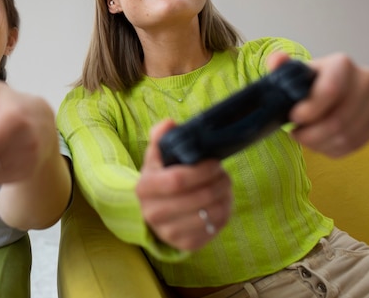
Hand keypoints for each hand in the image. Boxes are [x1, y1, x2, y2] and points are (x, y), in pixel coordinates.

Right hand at [136, 119, 232, 250]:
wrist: (152, 212)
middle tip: (223, 174)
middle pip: (198, 198)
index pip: (177, 181)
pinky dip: (225, 212)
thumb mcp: (155, 157)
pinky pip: (215, 228)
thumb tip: (169, 123)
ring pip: (210, 214)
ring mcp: (169, 232)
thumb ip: (160, 136)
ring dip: (225, 197)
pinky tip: (221, 202)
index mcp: (144, 188)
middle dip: (218, 183)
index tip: (214, 163)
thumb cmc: (159, 179)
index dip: (201, 171)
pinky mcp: (185, 245)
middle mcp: (153, 213)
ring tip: (224, 186)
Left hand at [267, 51, 368, 156]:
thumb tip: (277, 60)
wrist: (329, 90)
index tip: (294, 117)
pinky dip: (333, 149)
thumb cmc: (308, 82)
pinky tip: (320, 142)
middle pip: (338, 120)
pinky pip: (356, 144)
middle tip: (296, 133)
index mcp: (342, 64)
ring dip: (320, 144)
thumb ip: (279, 65)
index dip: (309, 110)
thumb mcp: (291, 72)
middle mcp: (365, 79)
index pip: (330, 91)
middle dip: (311, 134)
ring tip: (305, 138)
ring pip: (347, 136)